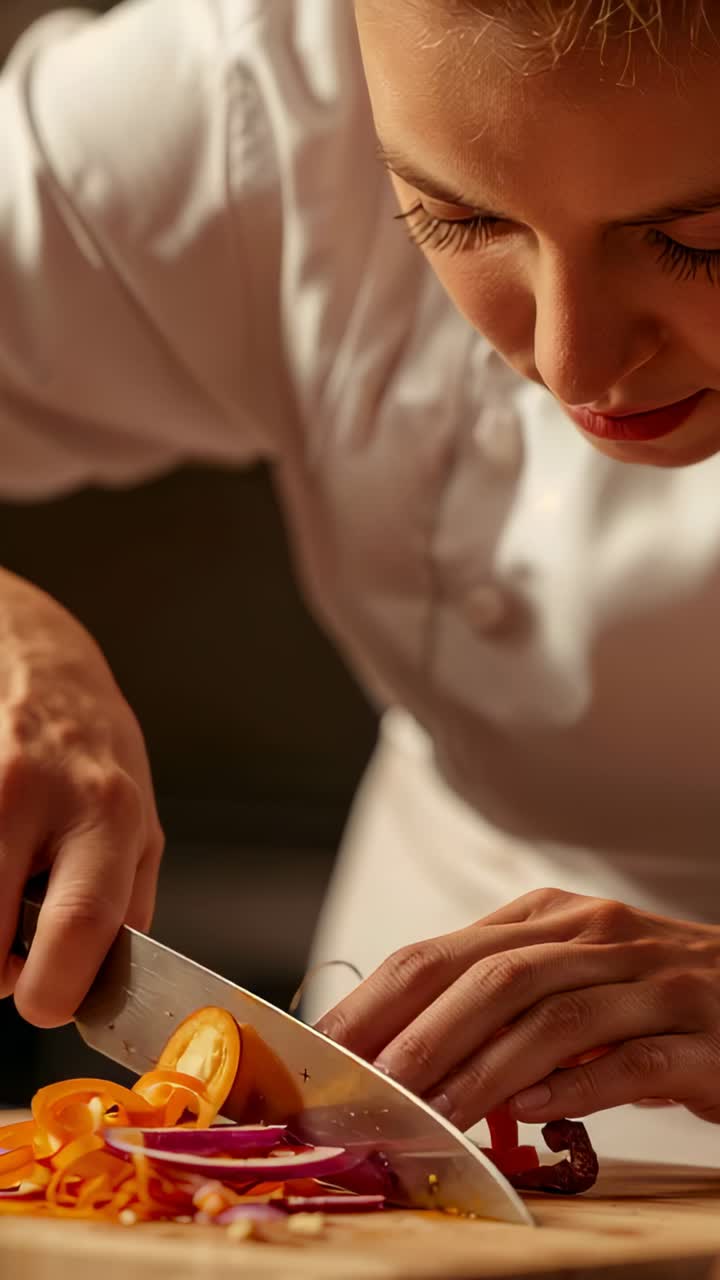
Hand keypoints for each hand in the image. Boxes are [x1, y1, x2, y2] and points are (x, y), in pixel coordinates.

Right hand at [0, 571, 162, 1026]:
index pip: (82, 925)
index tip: (44, 1002)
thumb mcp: (138, 819)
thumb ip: (125, 902)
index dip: (53, 990)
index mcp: (109, 813)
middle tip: (11, 959)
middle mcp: (39, 792)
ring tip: (4, 896)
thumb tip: (99, 986)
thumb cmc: (94, 751)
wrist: (37, 660)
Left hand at [315, 887, 719, 1129]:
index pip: (441, 952)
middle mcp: (598, 936)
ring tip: (431, 1117)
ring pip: (552, 1019)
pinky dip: (577, 1088)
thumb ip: (497, 998)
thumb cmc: (650, 993)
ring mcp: (653, 982)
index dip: (375, 1001)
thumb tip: (396, 1046)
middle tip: (365, 1092)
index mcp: (551, 916)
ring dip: (481, 1073)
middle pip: (490, 977)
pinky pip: (631, 1061)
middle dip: (416, 1036)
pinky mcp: (704, 1036)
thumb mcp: (568, 975)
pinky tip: (535, 1114)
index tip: (325, 1052)